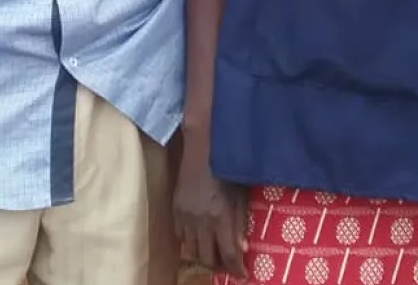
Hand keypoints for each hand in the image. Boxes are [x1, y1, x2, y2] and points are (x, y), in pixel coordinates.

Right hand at [173, 134, 247, 276]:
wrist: (203, 146)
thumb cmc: (228, 167)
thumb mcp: (241, 195)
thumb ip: (241, 223)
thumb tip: (242, 248)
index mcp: (220, 217)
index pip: (228, 254)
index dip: (236, 269)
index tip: (242, 275)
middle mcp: (200, 221)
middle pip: (207, 258)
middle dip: (219, 266)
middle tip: (229, 264)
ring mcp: (185, 216)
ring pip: (192, 250)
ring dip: (205, 255)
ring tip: (215, 253)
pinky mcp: (175, 209)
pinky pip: (181, 236)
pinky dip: (191, 241)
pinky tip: (200, 237)